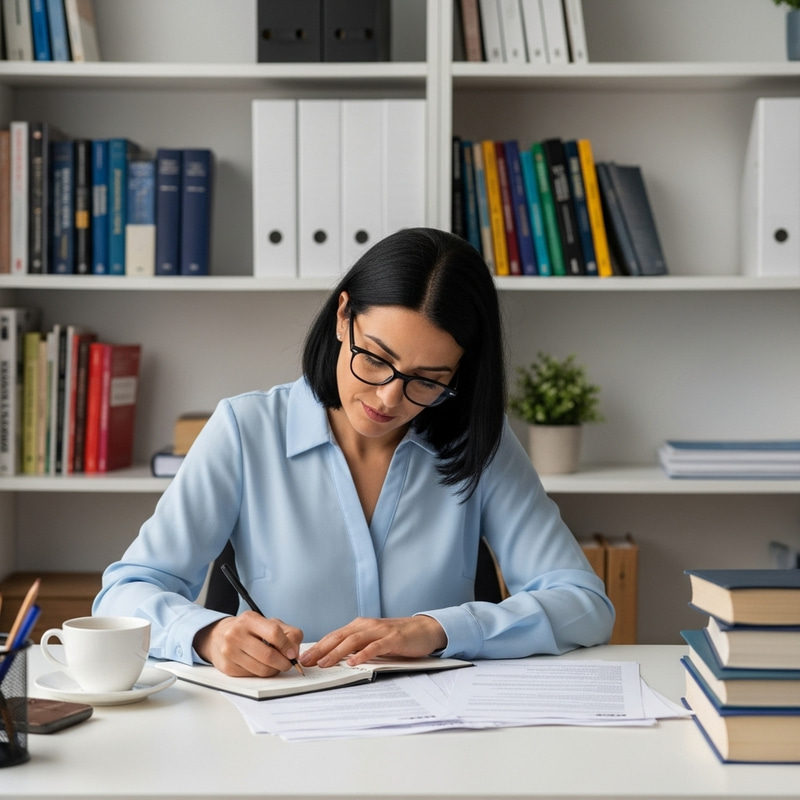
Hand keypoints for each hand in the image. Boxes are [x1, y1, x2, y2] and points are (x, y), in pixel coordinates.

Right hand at [193, 611, 303, 676]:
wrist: (218, 636)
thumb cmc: (248, 629)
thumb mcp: (267, 623)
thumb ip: (287, 632)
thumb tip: (295, 651)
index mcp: (249, 619)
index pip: (274, 633)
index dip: (287, 646)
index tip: (293, 653)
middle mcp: (236, 634)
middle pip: (268, 655)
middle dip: (284, 663)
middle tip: (288, 663)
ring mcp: (230, 652)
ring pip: (261, 669)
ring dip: (274, 670)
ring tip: (275, 665)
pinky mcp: (227, 667)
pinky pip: (253, 676)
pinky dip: (262, 673)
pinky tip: (261, 665)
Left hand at [299, 615, 446, 668]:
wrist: (424, 629)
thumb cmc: (398, 636)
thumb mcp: (373, 639)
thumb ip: (358, 646)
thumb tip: (336, 659)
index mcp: (360, 626)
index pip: (334, 636)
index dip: (318, 646)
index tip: (304, 658)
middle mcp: (367, 626)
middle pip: (339, 637)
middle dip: (321, 649)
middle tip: (306, 662)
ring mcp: (380, 631)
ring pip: (353, 641)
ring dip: (337, 652)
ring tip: (324, 663)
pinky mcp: (393, 639)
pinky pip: (375, 647)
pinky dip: (363, 654)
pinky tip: (353, 662)